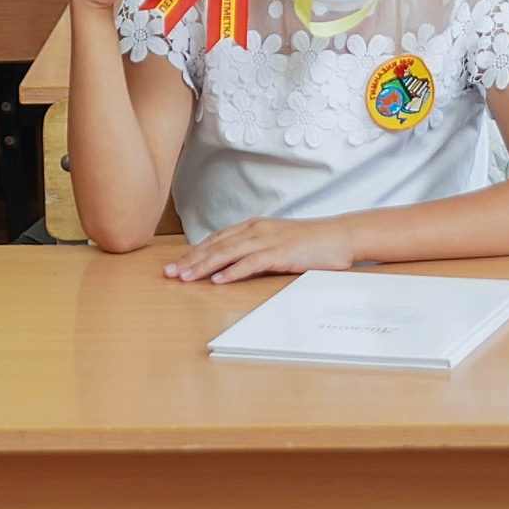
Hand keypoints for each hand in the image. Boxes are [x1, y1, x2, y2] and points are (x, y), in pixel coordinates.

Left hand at [165, 215, 355, 283]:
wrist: (340, 236)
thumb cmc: (310, 243)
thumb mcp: (277, 243)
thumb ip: (254, 251)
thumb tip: (232, 266)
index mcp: (253, 227)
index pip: (216, 239)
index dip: (193, 252)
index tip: (175, 266)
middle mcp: (256, 230)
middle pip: (215, 245)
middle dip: (190, 260)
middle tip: (168, 274)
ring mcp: (268, 240)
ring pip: (228, 253)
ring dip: (204, 266)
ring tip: (185, 278)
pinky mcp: (280, 252)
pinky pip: (252, 262)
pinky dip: (233, 271)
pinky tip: (219, 281)